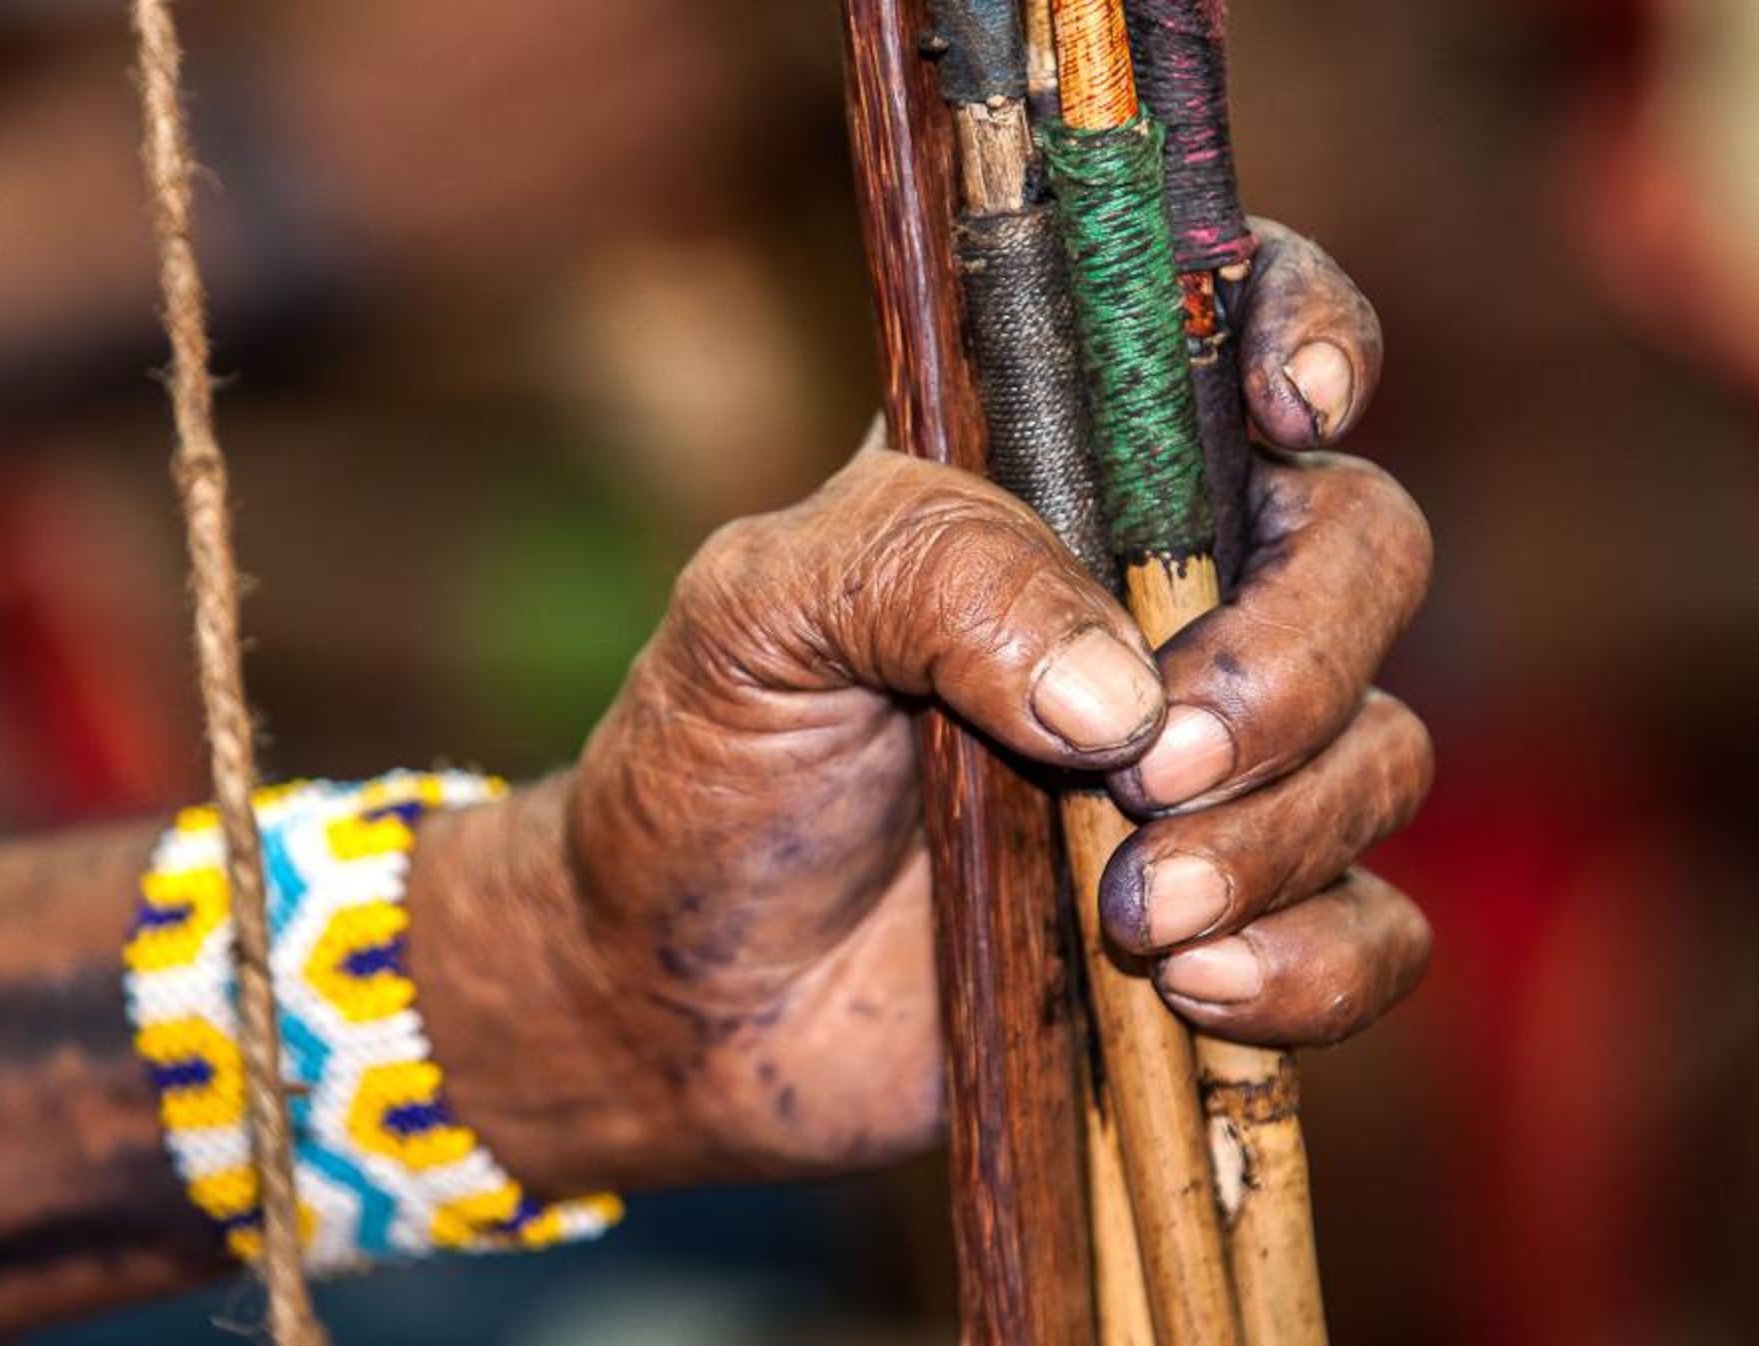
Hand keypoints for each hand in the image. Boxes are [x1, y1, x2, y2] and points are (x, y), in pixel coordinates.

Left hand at [425, 221, 1428, 1191]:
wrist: (687, 997)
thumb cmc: (710, 768)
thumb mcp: (757, 618)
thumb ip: (920, 572)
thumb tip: (1120, 689)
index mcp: (1055, 481)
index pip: (1226, 339)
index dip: (1301, 329)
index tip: (1294, 404)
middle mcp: (1161, 601)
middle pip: (1366, 550)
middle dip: (1297, 656)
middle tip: (1150, 765)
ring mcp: (1212, 766)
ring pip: (1378, 752)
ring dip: (1279, 836)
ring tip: (1133, 913)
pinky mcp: (1234, 918)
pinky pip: (1375, 933)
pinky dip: (1318, 964)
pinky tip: (1193, 988)